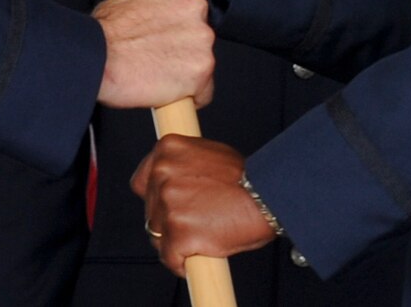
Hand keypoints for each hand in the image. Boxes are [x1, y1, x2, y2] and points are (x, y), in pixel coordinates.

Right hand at [93, 0, 214, 109]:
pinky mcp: (202, 67)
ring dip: (185, 69)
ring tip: (157, 74)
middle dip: (182, 47)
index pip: (187, 7)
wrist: (97, 58)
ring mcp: (201, 37)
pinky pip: (204, 89)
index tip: (164, 36)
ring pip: (202, 60)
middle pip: (197, 32)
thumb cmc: (103, 34)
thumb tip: (151, 14)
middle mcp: (193, 6)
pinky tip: (167, 91)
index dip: (174, 27)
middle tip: (158, 56)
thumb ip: (149, 2)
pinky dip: (189, 95)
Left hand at [133, 136, 276, 273]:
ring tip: (202, 236)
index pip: (141, 182)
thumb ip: (184, 165)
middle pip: (149, 212)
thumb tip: (173, 180)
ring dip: (175, 242)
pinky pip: (170, 258)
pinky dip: (183, 262)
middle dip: (168, 222)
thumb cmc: (247, 179)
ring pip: (158, 236)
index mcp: (167, 149)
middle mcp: (162, 173)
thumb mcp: (209, 154)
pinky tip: (200, 253)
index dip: (155, 199)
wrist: (268, 196)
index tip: (168, 206)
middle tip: (195, 222)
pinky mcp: (178, 233)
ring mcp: (169, 204)